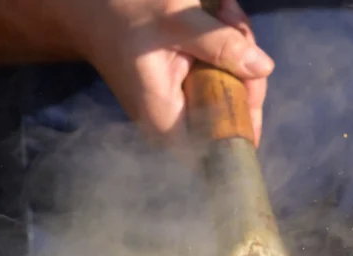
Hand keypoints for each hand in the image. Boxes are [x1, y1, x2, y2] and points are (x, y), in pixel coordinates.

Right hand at [61, 0, 271, 144]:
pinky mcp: (191, 90)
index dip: (249, 111)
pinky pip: (225, 77)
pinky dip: (229, 47)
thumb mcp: (175, 20)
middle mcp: (178, 124)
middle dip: (246, 67)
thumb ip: (219, 45)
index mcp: (168, 122)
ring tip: (223, 11)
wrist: (88, 3)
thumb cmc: (122, 11)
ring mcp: (186, 107)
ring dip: (240, 48)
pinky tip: (220, 15)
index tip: (251, 71)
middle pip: (238, 112)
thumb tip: (264, 68)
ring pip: (237, 90)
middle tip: (232, 19)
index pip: (225, 145)